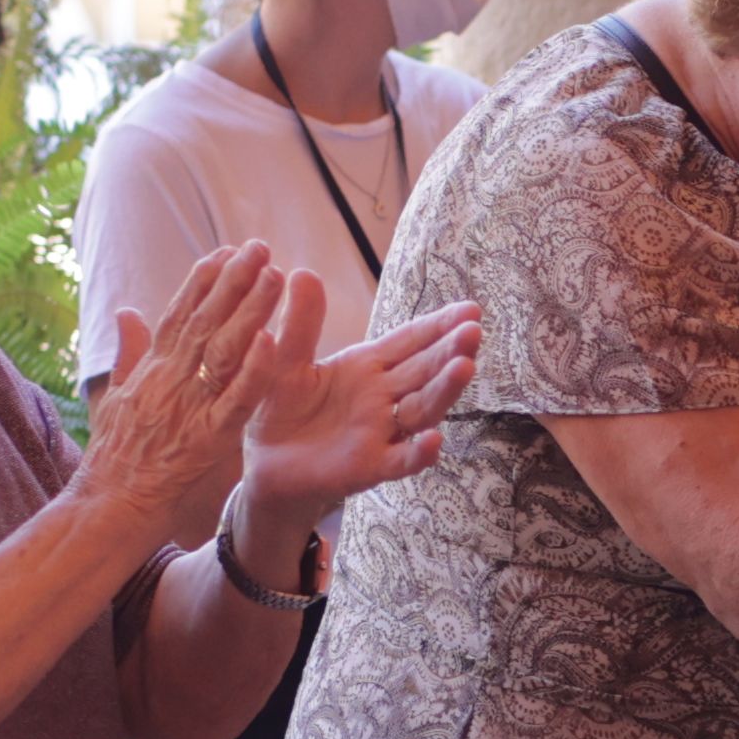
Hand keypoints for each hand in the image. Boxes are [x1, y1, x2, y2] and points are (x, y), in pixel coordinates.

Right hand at [81, 244, 298, 549]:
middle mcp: (170, 379)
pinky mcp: (209, 437)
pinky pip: (237, 399)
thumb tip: (125, 311)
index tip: (225, 251)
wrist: (110, 505)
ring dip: (250, 310)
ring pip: (224, 349)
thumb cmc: (113, 458)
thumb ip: (126, 353)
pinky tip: (271, 340)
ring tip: (274, 276)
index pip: (180, 314)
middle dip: (233, 281)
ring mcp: (190, 406)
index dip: (203, 281)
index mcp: (152, 369)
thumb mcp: (113, 397)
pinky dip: (253, 370)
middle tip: (259, 247)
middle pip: (206, 320)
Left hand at [241, 297, 477, 511]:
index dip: (439, 325)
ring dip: (444, 390)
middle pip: (424, 370)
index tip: (470, 309)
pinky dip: (417, 453)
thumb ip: (300, 323)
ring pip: (422, 409)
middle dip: (450, 350)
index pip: (411, 341)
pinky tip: (433, 440)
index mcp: (367, 366)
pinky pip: (399, 460)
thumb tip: (304, 272)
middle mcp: (383, 397)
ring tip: (464, 367)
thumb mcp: (287, 361)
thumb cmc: (281, 410)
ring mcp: (381, 432)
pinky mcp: (368, 466)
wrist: (265, 464)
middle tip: (473, 331)